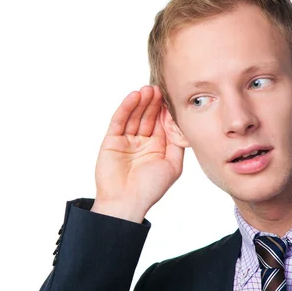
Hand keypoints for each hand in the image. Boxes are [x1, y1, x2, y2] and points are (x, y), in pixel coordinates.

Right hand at [92, 85, 184, 222]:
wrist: (126, 202)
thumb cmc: (150, 189)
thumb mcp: (173, 165)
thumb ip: (177, 143)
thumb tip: (179, 123)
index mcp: (157, 147)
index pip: (162, 123)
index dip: (166, 110)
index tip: (172, 96)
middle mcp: (142, 142)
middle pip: (148, 116)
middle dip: (154, 103)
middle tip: (159, 88)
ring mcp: (126, 140)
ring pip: (134, 116)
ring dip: (141, 102)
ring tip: (148, 89)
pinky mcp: (111, 140)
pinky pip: (119, 121)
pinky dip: (126, 108)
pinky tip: (134, 96)